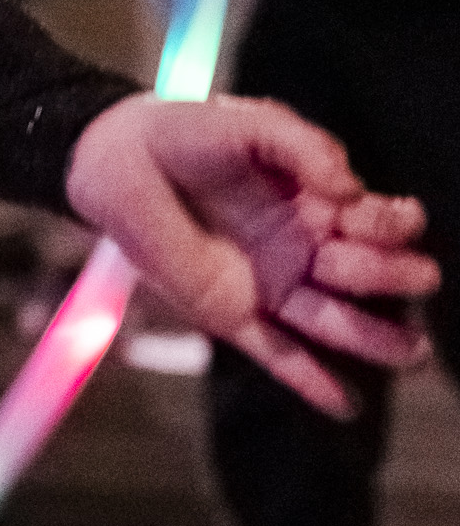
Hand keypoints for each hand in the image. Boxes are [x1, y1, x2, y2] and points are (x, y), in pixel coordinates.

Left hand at [65, 94, 436, 416]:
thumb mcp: (252, 123)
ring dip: (373, 338)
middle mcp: (303, 247)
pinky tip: (343, 401)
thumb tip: (350, 187)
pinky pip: (276, 354)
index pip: (375, 222)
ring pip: (332, 320)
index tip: (380, 216)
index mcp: (317, 202)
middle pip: (364, 274)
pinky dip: (308, 380)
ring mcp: (269, 284)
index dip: (388, 223)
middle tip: (406, 272)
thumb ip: (306, 146)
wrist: (116, 157)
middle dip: (390, 275)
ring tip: (409, 350)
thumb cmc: (187, 134)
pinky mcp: (230, 314)